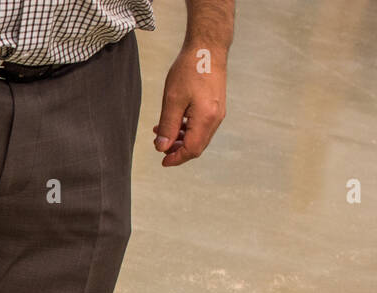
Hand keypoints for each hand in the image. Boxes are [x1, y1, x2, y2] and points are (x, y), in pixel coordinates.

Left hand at [154, 44, 227, 166]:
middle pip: (197, 146)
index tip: (162, 161)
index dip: (176, 158)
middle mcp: (216, 118)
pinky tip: (172, 122)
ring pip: (198, 136)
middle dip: (177, 150)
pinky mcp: (215, 105)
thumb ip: (168, 126)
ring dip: (180, 139)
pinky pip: (201, 125)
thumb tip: (162, 147)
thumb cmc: (190, 70)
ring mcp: (217, 112)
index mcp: (206, 118)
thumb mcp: (172, 100)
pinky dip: (186, 129)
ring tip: (160, 132)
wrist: (208, 47)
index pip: (192, 149)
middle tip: (159, 145)